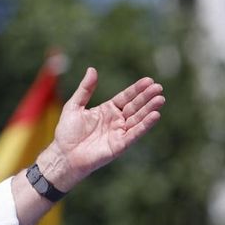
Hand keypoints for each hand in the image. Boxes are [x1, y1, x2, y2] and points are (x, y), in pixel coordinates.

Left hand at [39, 67, 164, 190]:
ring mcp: (119, 133)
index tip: (149, 80)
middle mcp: (116, 120)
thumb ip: (85, 89)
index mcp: (107, 110)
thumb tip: (92, 69)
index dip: (136, 89)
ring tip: (160, 99)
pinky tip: (155, 115)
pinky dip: (145, 125)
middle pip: (134, 106)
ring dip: (149, 109)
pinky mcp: (120, 145)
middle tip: (158, 87)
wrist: (63, 154)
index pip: (125, 97)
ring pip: (138, 119)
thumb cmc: (67, 132)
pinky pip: (134, 134)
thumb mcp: (74, 106)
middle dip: (146, 97)